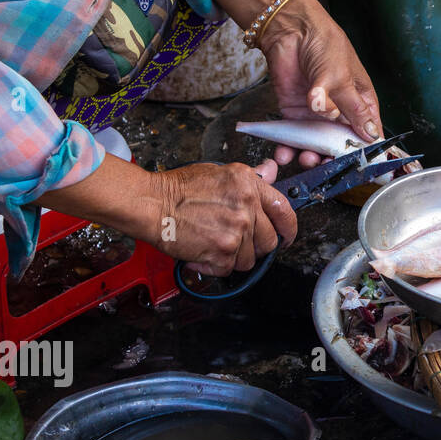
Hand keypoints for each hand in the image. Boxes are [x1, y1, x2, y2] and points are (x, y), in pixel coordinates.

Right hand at [39, 155, 298, 277]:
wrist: (151, 203)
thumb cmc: (180, 187)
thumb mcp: (221, 172)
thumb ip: (251, 177)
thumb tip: (272, 170)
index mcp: (250, 185)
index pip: (285, 210)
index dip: (288, 228)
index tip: (286, 236)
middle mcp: (247, 208)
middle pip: (269, 241)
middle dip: (256, 246)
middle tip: (238, 242)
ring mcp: (236, 231)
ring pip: (250, 259)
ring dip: (234, 257)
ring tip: (214, 244)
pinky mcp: (221, 252)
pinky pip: (229, 269)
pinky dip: (215, 266)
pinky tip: (203, 253)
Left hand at [215, 0, 383, 168]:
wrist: (290, 30)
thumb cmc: (325, 45)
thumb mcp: (343, 79)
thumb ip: (352, 109)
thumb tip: (370, 135)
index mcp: (361, 100)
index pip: (368, 131)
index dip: (366, 149)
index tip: (362, 166)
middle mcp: (340, 110)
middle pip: (341, 142)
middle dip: (333, 156)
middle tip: (327, 164)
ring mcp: (317, 113)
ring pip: (317, 143)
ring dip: (311, 154)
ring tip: (305, 158)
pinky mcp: (294, 112)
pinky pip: (293, 136)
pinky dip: (289, 146)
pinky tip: (285, 152)